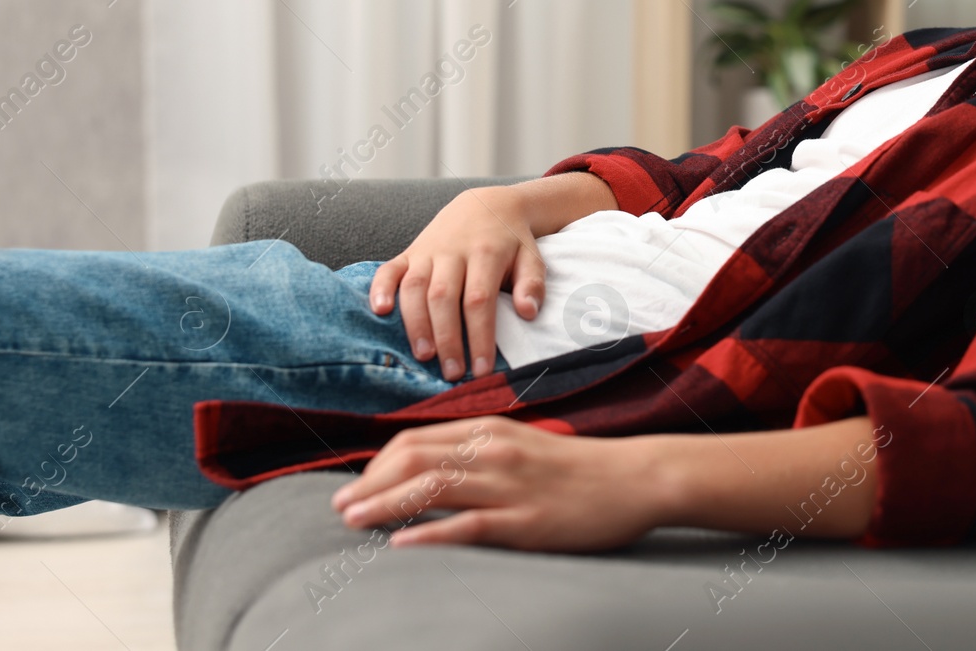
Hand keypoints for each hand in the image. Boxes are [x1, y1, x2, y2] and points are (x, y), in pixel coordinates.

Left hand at [330, 416, 667, 551]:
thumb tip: (432, 474)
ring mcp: (509, 485)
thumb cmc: (579, 470)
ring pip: (432, 487)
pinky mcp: (525, 520)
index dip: (376, 465)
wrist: (636, 478)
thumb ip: (480, 456)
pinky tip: (402, 544)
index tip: (356, 488)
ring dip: (384, 505)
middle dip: (369, 484)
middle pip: (413, 459)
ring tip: (353, 523)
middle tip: (340, 508)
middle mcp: (494, 451)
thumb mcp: (523, 448)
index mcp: (490, 431)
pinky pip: (468, 524)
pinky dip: (429, 532)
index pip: (415, 441)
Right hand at [370, 185, 544, 381]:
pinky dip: (380, 288)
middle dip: (447, 337)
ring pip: (414, 287)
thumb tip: (528, 313)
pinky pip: (389, 269)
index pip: (479, 300)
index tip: (482, 369)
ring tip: (424, 356)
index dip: (479, 335)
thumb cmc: (511, 240)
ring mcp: (427, 251)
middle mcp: (453, 252)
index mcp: (485, 253)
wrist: (486, 203)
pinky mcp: (409, 252)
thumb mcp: (531, 256)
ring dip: (415, 323)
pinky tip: (380, 311)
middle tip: (452, 373)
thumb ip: (533, 283)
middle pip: (443, 297)